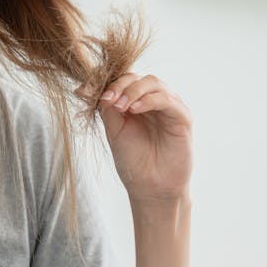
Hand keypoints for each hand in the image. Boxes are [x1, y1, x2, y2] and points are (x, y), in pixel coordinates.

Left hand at [79, 73, 192, 202]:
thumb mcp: (114, 131)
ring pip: (153, 83)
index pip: (122, 80)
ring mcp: (169, 107)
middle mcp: (153, 100)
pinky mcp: (183, 117)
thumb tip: (88, 89)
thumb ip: (107, 109)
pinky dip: (149, 100)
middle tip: (106, 99)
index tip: (84, 92)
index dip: (103, 82)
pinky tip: (134, 109)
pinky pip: (166, 99)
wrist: (150, 188)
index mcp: (136, 101)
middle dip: (118, 85)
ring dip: (133, 90)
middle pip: (137, 77)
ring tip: (119, 105)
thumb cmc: (134, 161)